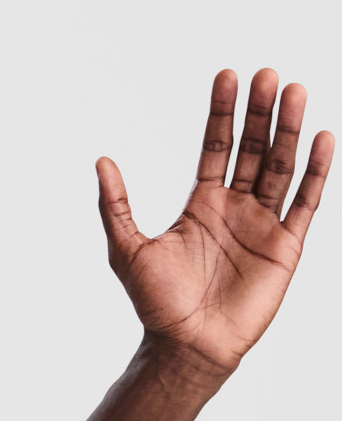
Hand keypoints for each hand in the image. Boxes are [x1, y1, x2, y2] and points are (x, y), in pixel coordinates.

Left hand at [96, 70, 329, 376]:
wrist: (186, 346)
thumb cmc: (156, 304)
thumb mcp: (127, 248)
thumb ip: (115, 204)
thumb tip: (101, 160)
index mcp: (202, 204)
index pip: (216, 146)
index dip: (222, 113)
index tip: (227, 76)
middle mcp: (236, 208)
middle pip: (254, 149)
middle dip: (260, 112)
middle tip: (267, 74)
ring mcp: (263, 225)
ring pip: (281, 167)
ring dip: (289, 130)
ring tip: (296, 91)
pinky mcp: (286, 247)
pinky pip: (306, 203)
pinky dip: (316, 171)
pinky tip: (323, 138)